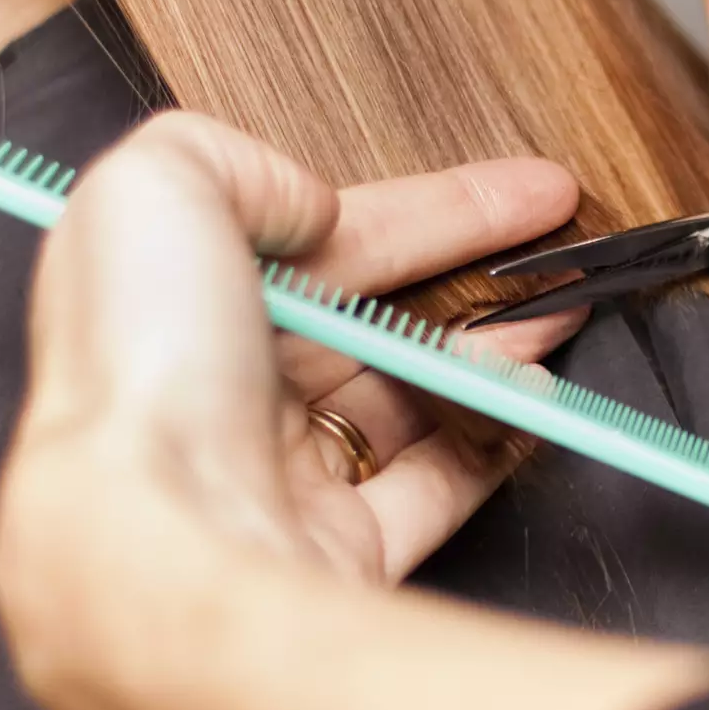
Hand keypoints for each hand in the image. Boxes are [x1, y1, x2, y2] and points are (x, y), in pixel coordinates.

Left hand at [0, 117, 580, 709]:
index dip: (425, 208)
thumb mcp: (152, 190)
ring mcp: (278, 477)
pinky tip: (531, 401)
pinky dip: (490, 441)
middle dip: (478, 278)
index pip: (318, 240)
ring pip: (404, 400)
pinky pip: (432, 487)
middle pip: (371, 318)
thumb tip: (307, 205)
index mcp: (172, 304)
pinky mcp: (333, 551)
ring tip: (558, 322)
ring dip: (490, 355)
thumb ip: (228, 157)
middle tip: (565, 252)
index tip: (519, 189)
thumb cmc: (143, 370)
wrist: (162, 547)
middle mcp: (219, 391)